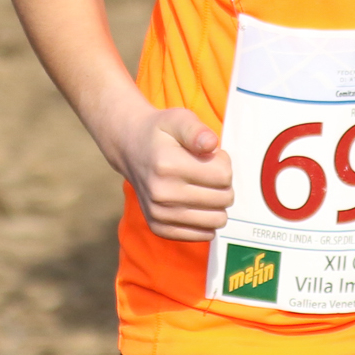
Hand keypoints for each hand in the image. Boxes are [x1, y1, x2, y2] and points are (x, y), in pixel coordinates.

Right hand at [114, 105, 234, 240]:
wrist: (130, 148)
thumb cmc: (160, 133)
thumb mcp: (177, 119)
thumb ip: (196, 130)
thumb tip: (211, 144)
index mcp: (167, 165)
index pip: (223, 176)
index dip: (223, 163)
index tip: (211, 156)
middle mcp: (161, 193)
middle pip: (223, 199)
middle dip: (223, 184)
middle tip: (207, 171)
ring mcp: (159, 214)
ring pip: (216, 220)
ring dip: (216, 204)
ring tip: (202, 186)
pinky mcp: (159, 228)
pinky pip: (202, 234)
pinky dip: (205, 220)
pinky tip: (195, 202)